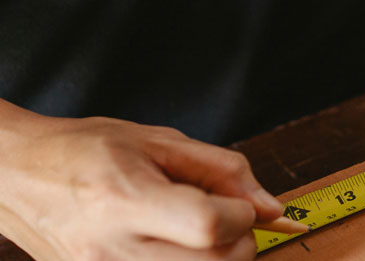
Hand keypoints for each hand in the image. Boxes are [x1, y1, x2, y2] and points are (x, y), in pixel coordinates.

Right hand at [0, 102, 305, 259]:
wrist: (16, 174)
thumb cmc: (82, 151)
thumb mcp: (157, 141)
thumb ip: (223, 171)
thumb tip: (271, 207)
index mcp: (125, 199)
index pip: (210, 225)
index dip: (241, 215)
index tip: (238, 204)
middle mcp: (112, 247)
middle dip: (238, 242)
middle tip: (223, 220)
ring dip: (215, 259)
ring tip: (196, 234)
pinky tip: (178, 248)